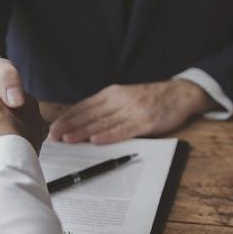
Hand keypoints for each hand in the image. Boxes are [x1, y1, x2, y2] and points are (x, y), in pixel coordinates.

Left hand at [48, 80, 212, 143]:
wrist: (180, 93)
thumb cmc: (150, 98)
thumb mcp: (124, 97)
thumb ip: (106, 108)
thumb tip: (83, 122)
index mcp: (112, 94)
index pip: (84, 106)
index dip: (68, 117)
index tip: (53, 127)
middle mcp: (119, 100)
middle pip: (90, 115)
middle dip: (69, 126)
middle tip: (53, 136)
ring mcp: (132, 111)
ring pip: (103, 123)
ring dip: (83, 132)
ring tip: (67, 140)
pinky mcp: (145, 122)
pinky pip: (123, 129)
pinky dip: (109, 135)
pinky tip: (96, 140)